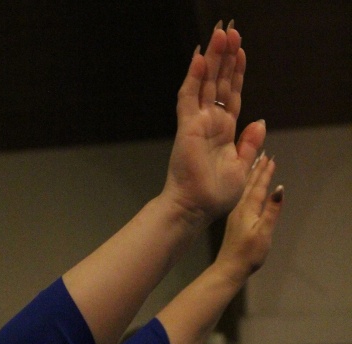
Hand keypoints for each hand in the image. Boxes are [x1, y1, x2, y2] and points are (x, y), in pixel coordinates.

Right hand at [164, 23, 265, 224]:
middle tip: (230, 31)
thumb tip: (260, 121)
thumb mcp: (242, 168)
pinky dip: (194, 77)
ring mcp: (197, 123)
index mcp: (225, 132)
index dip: (237, 73)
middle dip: (225, 57)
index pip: (232, 95)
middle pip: (219, 83)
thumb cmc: (215, 195)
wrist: (196, 208)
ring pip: (205, 84)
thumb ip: (249, 144)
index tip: (241, 51)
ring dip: (212, 59)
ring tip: (220, 34)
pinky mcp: (187, 127)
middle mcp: (211, 123)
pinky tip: (200, 57)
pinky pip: (189, 97)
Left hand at [215, 153, 282, 283]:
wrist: (229, 268)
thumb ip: (271, 210)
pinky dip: (246, 188)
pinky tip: (246, 188)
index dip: (266, 172)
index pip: (258, 185)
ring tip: (255, 164)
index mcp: (247, 209)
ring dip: (251, 176)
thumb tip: (279, 188)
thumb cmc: (248, 254)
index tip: (271, 158)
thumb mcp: (263, 232)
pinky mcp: (234, 221)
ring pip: (244, 189)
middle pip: (250, 184)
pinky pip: (241, 197)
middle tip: (264, 154)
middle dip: (258, 169)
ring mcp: (235, 214)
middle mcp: (239, 208)